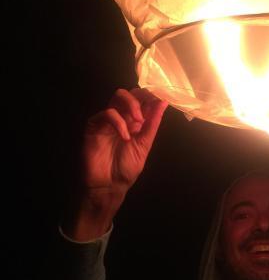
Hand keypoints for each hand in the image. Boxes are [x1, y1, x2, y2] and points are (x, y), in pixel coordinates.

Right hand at [82, 88, 167, 213]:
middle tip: (148, 112)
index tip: (161, 100)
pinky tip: (124, 137)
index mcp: (135, 121)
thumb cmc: (126, 168)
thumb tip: (163, 102)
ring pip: (118, 96)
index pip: (143, 99)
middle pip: (131, 92)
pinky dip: (119, 122)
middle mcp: (122, 117)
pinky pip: (107, 113)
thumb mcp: (144, 145)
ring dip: (132, 105)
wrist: (108, 186)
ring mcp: (108, 120)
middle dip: (142, 97)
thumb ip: (153, 123)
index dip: (152, 96)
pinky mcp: (94, 125)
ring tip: (138, 123)